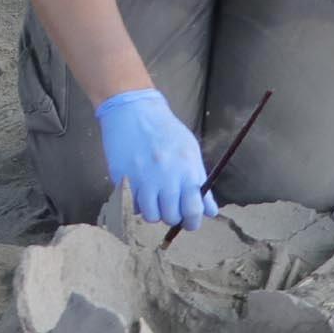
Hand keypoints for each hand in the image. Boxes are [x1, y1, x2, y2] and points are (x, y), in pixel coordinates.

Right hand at [95, 87, 217, 230]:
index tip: (189, 221)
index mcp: (186, 170)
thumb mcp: (190, 151)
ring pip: (150, 216)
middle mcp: (166, 178)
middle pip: (171, 217)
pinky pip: (132, 205)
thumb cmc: (165, 130)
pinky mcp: (123, 179)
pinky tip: (139, 191)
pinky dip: (136, 203)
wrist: (133, 111)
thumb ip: (200, 182)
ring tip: (153, 199)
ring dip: (153, 211)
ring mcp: (143, 179)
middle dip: (171, 215)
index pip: (193, 210)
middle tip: (169, 205)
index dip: (192, 222)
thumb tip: (210, 211)